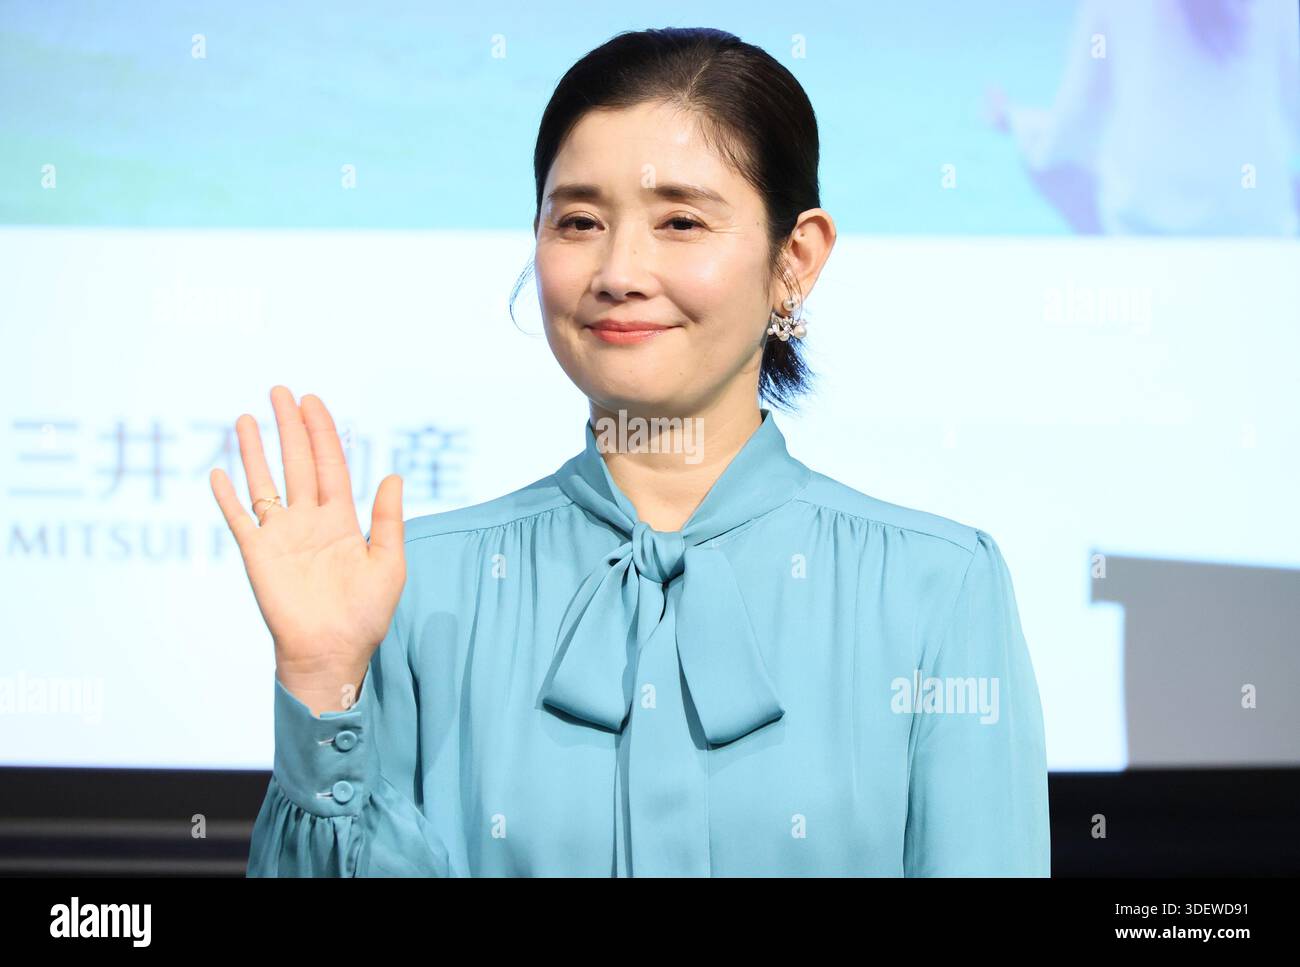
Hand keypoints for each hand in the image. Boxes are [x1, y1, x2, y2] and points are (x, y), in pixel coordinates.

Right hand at [210, 386, 404, 710]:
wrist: (332, 652)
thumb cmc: (365, 614)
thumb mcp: (388, 563)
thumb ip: (389, 520)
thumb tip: (394, 475)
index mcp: (342, 520)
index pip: (331, 465)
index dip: (323, 433)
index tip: (313, 401)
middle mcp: (309, 521)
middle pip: (297, 463)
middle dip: (290, 427)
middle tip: (281, 391)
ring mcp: (281, 536)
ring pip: (265, 482)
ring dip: (255, 450)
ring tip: (244, 417)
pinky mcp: (258, 555)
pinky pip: (240, 519)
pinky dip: (229, 497)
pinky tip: (220, 472)